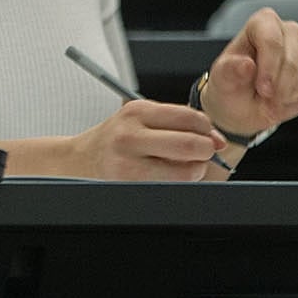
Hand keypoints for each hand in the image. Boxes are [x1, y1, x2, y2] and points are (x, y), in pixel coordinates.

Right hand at [67, 98, 230, 181]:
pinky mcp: (128, 184)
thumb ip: (178, 123)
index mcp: (137, 111)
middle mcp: (130, 135)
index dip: (209, 129)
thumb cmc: (118, 139)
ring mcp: (127, 162)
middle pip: (188, 144)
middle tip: (206, 153)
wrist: (79, 160)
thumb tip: (217, 141)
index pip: (189, 117)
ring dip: (195, 171)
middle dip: (206, 150)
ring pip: (183, 171)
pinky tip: (170, 176)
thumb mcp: (141, 118)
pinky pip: (170, 186)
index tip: (212, 137)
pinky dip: (179, 182)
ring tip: (187, 167)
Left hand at [199, 9, 297, 150]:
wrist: (243, 106)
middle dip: (281, 87)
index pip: (271, 39)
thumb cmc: (232, 86)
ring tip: (271, 106)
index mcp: (260, 24)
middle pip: (293, 58)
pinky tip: (285, 105)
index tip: (263, 90)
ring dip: (290, 96)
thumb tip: (246, 65)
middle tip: (266, 105)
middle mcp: (286, 31)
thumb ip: (229, 71)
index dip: (270, 67)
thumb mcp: (222, 81)